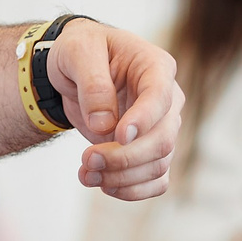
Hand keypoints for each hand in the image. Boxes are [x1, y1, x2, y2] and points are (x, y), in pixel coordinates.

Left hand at [46, 20, 183, 201]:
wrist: (74, 69)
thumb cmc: (81, 50)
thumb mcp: (78, 51)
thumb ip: (92, 83)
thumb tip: (104, 125)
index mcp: (155, 66)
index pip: (160, 97)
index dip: (143, 120)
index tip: (118, 136)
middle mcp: (166, 99)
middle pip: (163, 138)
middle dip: (125, 157)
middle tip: (87, 160)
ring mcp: (160, 126)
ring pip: (159, 163)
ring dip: (122, 177)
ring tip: (85, 174)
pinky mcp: (149, 149)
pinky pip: (156, 179)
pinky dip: (132, 190)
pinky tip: (103, 186)